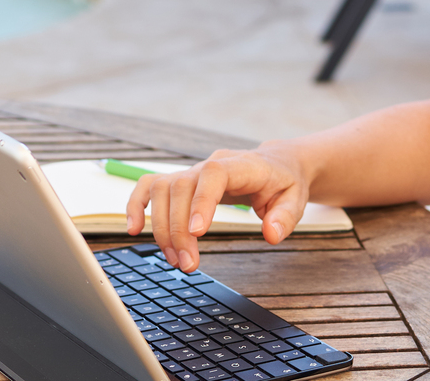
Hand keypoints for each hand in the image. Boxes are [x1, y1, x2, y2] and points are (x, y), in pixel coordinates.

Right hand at [123, 146, 309, 271]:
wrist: (277, 164)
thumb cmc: (284, 183)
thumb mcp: (296, 200)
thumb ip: (285, 217)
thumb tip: (271, 235)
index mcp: (242, 165)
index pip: (215, 173)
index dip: (202, 200)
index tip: (196, 232)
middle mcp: (211, 163)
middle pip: (182, 187)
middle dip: (178, 229)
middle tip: (188, 265)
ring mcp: (193, 171)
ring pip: (162, 188)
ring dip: (161, 227)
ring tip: (175, 259)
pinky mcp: (182, 181)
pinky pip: (149, 185)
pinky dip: (136, 204)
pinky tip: (133, 229)